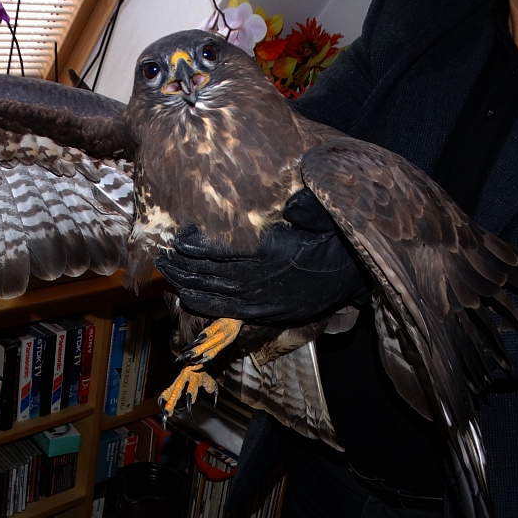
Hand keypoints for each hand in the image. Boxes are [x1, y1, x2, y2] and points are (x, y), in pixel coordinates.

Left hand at [155, 188, 369, 324]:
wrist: (356, 275)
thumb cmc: (336, 241)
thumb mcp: (327, 217)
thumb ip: (308, 209)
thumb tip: (293, 204)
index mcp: (272, 256)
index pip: (223, 252)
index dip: (196, 246)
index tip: (180, 236)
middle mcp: (262, 281)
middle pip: (210, 275)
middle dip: (182, 266)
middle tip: (161, 257)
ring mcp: (262, 300)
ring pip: (214, 295)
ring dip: (187, 285)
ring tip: (167, 274)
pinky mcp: (266, 313)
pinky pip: (227, 311)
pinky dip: (204, 304)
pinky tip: (187, 298)